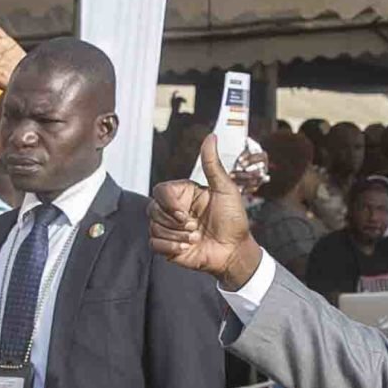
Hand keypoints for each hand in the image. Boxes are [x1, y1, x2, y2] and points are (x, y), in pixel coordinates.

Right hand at [148, 135, 260, 287]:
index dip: (169, 203)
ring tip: (195, 238)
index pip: (160, 191)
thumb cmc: (233, 220)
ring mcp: (170, 228)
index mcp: (184, 194)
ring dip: (175, 235)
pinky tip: (186, 248)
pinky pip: (154, 244)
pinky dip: (169, 247)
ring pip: (153, 227)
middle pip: (152, 209)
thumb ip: (212, 164)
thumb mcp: (225, 189)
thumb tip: (211, 136)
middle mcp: (174, 210)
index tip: (185, 214)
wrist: (234, 251)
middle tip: (194, 227)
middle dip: (173, 222)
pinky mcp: (167, 247)